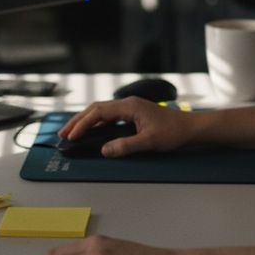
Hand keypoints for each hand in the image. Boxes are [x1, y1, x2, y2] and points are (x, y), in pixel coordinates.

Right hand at [59, 98, 198, 156]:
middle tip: (63, 134)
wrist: (190, 127)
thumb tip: (104, 150)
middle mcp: (127, 104)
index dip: (83, 123)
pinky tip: (92, 131)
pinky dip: (97, 123)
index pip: (99, 112)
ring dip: (86, 121)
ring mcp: (130, 108)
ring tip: (72, 132)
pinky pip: (109, 116)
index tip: (71, 135)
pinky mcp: (133, 114)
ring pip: (101, 112)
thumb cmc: (173, 132)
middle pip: (96, 109)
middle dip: (78, 121)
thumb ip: (126, 146)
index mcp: (129, 106)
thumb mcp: (149, 142)